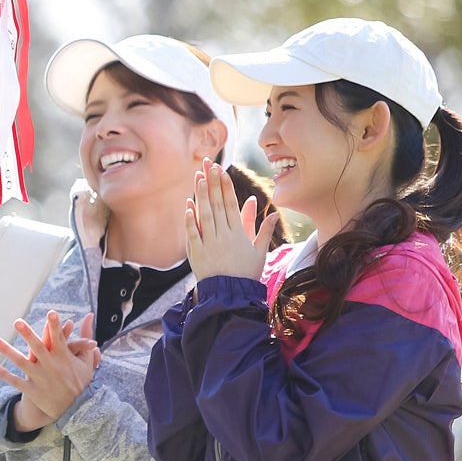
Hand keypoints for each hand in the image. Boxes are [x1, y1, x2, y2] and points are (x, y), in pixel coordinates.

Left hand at [0, 311, 101, 432]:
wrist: (75, 411)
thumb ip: (86, 336)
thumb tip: (89, 315)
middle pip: (37, 348)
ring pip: (21, 362)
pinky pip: (15, 381)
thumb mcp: (86, 360)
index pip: (60, 339)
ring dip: (6, 350)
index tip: (51, 313)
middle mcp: (51, 367)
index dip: (56, 326)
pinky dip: (4, 374)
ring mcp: (40, 379)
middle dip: (28, 334)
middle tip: (17, 322)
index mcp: (64, 358)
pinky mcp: (32, 390)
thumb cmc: (80, 381)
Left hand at [185, 160, 276, 280]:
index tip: (222, 171)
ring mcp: (209, 243)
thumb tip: (274, 213)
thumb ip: (264, 230)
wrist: (231, 295)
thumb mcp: (260, 251)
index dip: (226, 186)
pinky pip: (192, 233)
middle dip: (213, 184)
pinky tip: (187, 205)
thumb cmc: (247, 273)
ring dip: (201, 196)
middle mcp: (224, 235)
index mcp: (239, 233)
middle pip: (217, 205)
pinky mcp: (196, 253)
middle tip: (209, 165)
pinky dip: (190, 219)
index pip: (231, 204)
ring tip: (198, 178)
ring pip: (205, 215)